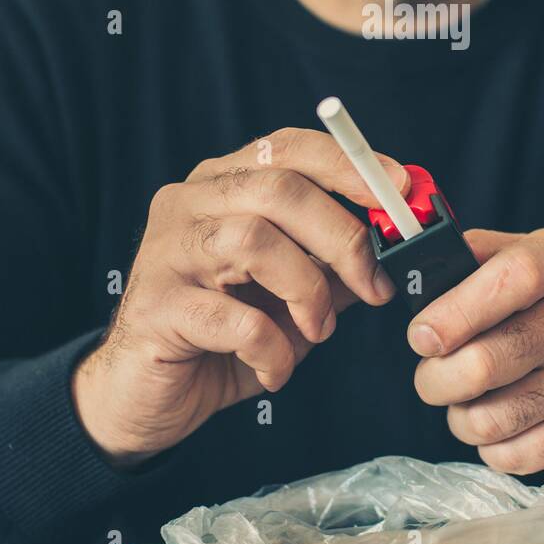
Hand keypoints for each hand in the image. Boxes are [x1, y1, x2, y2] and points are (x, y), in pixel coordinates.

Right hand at [72, 129, 407, 464]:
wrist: (144, 397)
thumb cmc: (222, 338)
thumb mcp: (291, 295)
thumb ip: (333, 264)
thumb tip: (396, 242)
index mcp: (222, 186)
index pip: (288, 147)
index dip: (348, 164)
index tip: (400, 190)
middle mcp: (188, 203)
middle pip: (279, 188)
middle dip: (344, 237)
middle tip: (374, 286)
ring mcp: (166, 251)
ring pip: (254, 239)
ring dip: (308, 291)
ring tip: (318, 331)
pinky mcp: (156, 306)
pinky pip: (234, 317)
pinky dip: (272, 348)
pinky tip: (276, 370)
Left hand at [408, 228, 543, 472]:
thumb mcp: (538, 256)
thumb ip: (477, 257)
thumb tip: (413, 273)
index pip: (503, 281)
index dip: (451, 313)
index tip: (422, 337)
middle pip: (484, 363)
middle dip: (436, 380)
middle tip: (433, 379)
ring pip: (495, 418)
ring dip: (461, 420)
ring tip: (464, 407)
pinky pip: (521, 455)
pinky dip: (493, 450)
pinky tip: (499, 430)